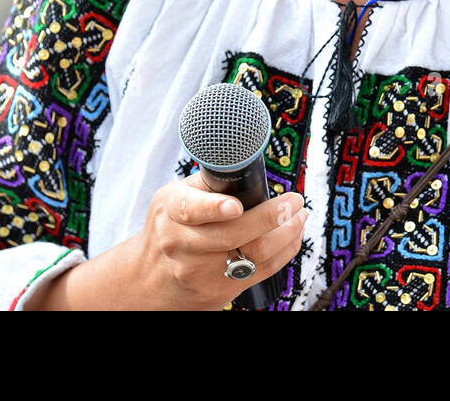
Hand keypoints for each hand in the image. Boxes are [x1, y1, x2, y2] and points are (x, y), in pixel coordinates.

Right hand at [26, 173, 307, 310]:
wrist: (149, 278)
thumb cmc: (169, 227)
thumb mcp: (175, 196)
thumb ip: (208, 181)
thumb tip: (244, 157)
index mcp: (172, 213)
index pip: (190, 211)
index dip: (214, 208)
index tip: (235, 206)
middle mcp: (182, 245)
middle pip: (231, 236)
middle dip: (270, 217)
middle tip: (294, 200)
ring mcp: (200, 273)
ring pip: (251, 256)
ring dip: (285, 234)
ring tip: (299, 214)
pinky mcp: (218, 292)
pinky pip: (261, 272)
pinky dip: (284, 251)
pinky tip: (293, 234)